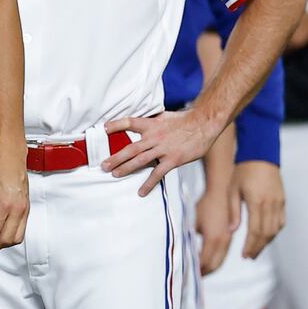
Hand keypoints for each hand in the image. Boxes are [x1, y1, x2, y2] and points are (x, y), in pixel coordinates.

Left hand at [0, 154, 28, 251]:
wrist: (9, 160)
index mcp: (2, 206)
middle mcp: (16, 210)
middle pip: (5, 240)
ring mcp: (24, 210)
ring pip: (16, 239)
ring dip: (3, 244)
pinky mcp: (27, 210)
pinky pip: (21, 230)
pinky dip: (11, 236)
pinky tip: (2, 234)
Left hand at [103, 109, 224, 195]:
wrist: (204, 124)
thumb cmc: (185, 120)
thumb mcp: (164, 116)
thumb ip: (152, 122)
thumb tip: (141, 124)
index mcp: (152, 124)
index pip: (129, 122)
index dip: (116, 125)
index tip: (104, 128)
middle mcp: (154, 136)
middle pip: (131, 148)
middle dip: (116, 157)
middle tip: (103, 165)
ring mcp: (163, 149)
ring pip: (140, 160)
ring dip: (126, 168)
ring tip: (114, 174)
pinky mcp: (173, 159)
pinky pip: (158, 173)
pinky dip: (148, 183)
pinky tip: (141, 192)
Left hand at [194, 180, 235, 274]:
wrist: (223, 191)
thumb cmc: (206, 203)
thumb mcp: (193, 219)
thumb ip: (188, 234)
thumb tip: (180, 249)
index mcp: (213, 238)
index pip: (204, 261)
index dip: (197, 270)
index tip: (188, 275)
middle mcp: (223, 241)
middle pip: (214, 265)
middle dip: (204, 273)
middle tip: (194, 278)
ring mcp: (228, 239)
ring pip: (221, 260)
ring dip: (211, 268)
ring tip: (200, 271)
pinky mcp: (231, 236)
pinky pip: (225, 253)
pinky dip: (218, 260)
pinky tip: (209, 260)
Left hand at [232, 160, 285, 259]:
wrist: (260, 155)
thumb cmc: (242, 171)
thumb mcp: (232, 189)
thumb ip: (233, 211)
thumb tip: (232, 231)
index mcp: (257, 201)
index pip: (255, 230)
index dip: (250, 245)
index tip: (244, 255)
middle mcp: (271, 204)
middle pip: (267, 233)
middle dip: (258, 247)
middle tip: (250, 257)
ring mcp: (279, 202)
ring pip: (276, 229)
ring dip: (266, 241)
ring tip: (256, 249)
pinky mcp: (283, 200)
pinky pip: (281, 221)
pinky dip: (274, 231)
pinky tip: (266, 236)